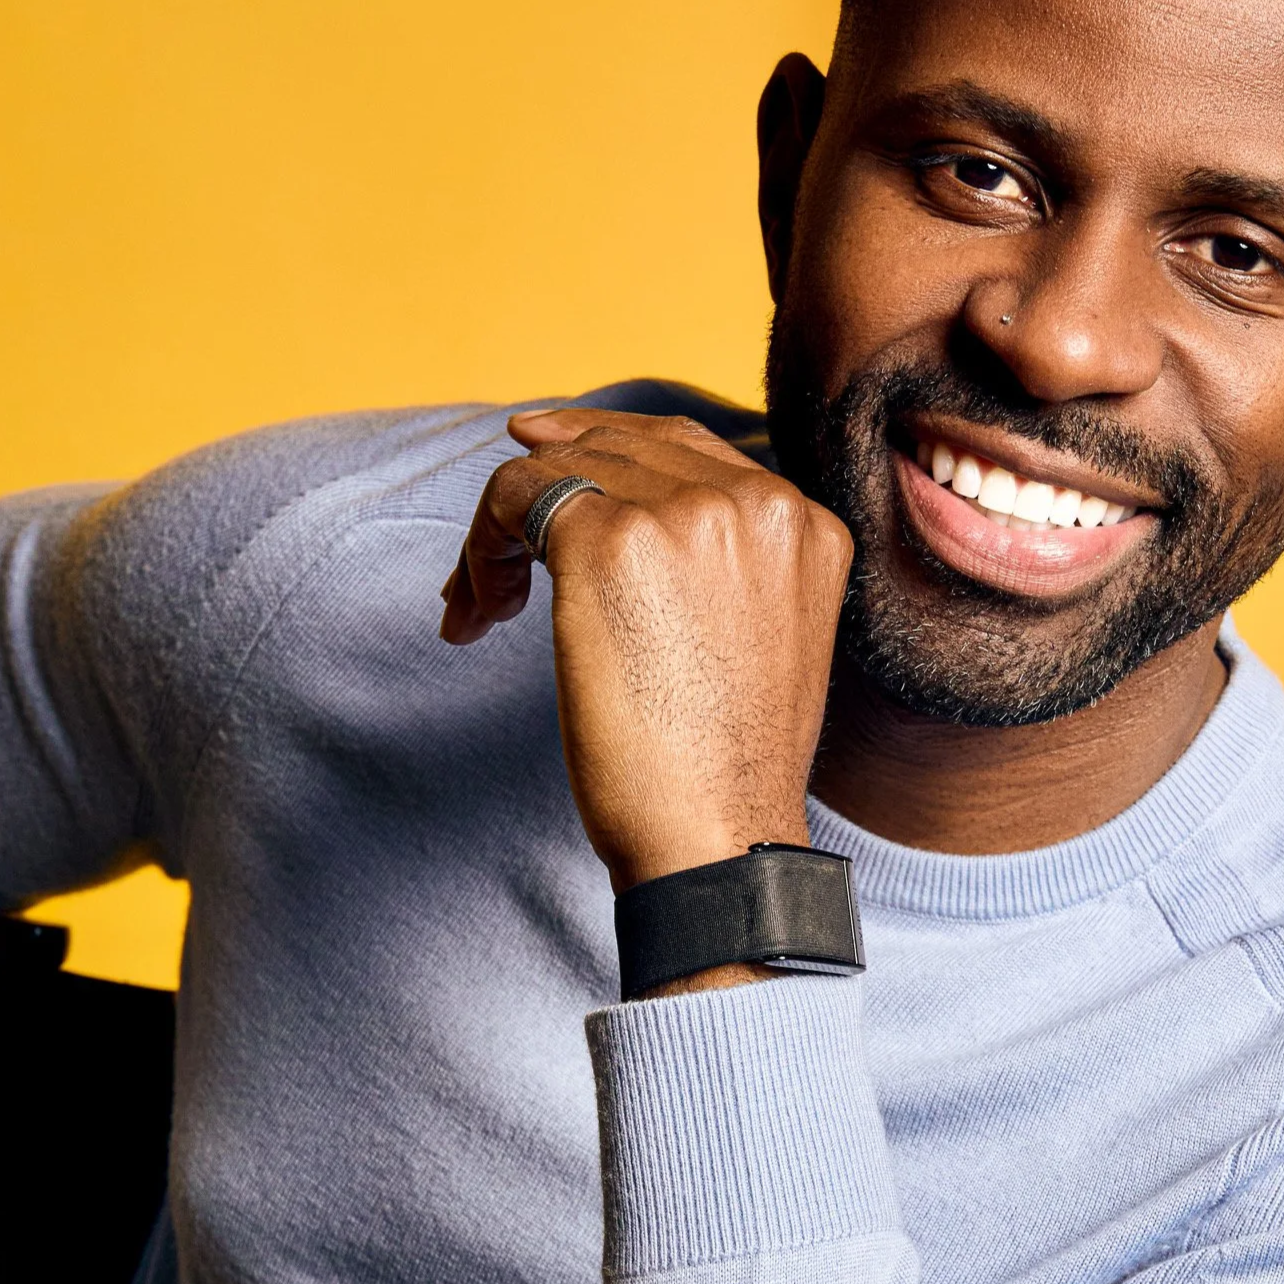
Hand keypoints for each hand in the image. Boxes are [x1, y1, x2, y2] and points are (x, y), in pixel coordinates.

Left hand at [441, 409, 852, 891]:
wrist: (716, 837)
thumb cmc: (724, 770)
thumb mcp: (758, 641)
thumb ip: (721, 565)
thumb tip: (619, 511)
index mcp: (806, 524)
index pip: (687, 448)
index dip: (602, 449)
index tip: (534, 456)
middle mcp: (757, 501)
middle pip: (618, 446)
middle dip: (543, 491)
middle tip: (492, 560)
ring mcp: (687, 514)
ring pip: (557, 465)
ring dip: (501, 531)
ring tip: (483, 605)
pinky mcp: (611, 539)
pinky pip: (515, 495)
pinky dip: (480, 548)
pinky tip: (478, 614)